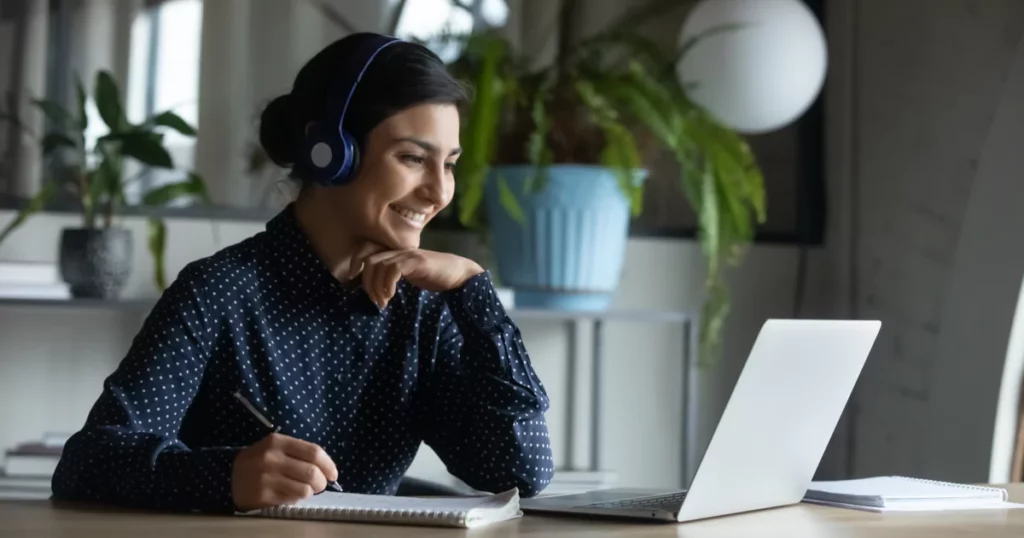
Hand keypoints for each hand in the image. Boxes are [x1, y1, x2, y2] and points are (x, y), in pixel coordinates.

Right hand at [231, 433, 338, 510]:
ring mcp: (266, 478)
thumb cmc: (259, 460)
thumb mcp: (275, 447)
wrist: (228, 476)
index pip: (313, 452)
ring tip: (306, 491)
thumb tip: (326, 468)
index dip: (328, 464)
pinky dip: (297, 499)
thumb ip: (298, 452)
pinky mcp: (263, 496)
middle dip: (322, 482)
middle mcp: (271, 458)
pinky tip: (291, 494)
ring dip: (311, 492)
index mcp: (278, 442)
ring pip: (304, 489)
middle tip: (320, 485)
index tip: (333, 474)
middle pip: (311, 472)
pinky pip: (291, 500)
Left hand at [348, 242, 484, 308]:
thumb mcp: (409, 277)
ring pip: (378, 265)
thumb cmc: (435, 277)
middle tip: (374, 300)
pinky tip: (391, 296)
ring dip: (376, 287)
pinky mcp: (417, 261)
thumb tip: (375, 291)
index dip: (355, 261)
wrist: (459, 274)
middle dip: (366, 282)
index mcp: (395, 253)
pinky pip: (394, 269)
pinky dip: (387, 283)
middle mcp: (399, 251)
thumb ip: (393, 277)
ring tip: (383, 302)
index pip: (367, 250)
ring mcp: (408, 255)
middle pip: (369, 260)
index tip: (352, 278)